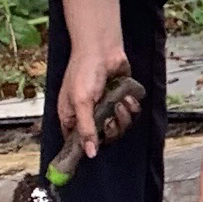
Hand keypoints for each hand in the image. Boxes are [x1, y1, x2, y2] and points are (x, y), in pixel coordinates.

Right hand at [54, 40, 131, 171]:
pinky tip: (126, 96)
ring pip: (120, 127)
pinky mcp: (120, 101)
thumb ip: (86, 129)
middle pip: (104, 138)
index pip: (78, 143)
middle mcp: (88, 116)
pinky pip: (130, 114)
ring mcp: (105, 109)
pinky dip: (131, 106)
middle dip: (112, 127)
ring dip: (123, 115)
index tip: (97, 146)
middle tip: (110, 115)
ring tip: (119, 102)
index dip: (88, 146)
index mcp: (72, 117)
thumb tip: (89, 153)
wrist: (102, 48)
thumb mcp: (81, 102)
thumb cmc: (84, 70)